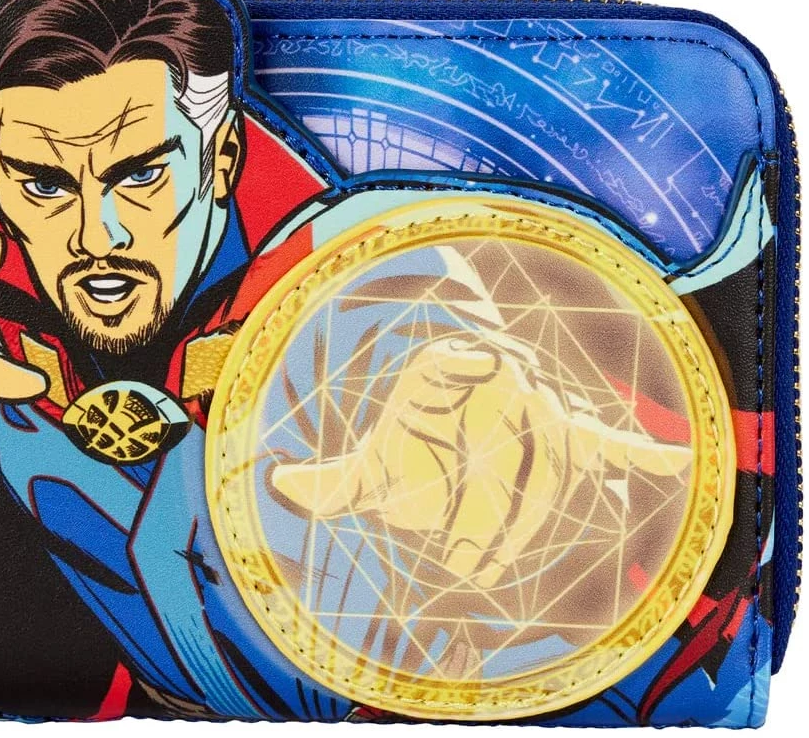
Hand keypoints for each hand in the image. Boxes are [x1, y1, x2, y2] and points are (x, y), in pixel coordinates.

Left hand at [269, 335, 690, 586]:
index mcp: (447, 377)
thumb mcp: (369, 466)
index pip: (461, 402)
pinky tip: (677, 463)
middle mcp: (500, 388)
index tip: (456, 526)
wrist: (446, 422)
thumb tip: (275, 485)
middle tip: (465, 576)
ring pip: (553, 472)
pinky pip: (611, 441)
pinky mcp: (572, 433)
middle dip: (493, 527)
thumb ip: (330, 481)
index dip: (463, 464)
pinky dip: (643, 454)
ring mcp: (540, 410)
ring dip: (530, 525)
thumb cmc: (406, 447)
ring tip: (495, 571)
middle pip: (510, 459)